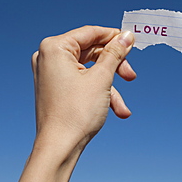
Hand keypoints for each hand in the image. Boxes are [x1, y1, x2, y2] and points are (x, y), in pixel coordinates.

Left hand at [31, 26, 135, 156]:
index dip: (114, 37)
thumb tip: (127, 36)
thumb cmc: (75, 113)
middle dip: (114, 66)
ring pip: (89, 69)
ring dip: (109, 85)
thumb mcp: (101, 78)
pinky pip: (82, 81)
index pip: (90, 33)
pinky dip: (99, 92)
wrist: (59, 148)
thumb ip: (115, 53)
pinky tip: (116, 110)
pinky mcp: (56, 87)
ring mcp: (51, 73)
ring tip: (122, 105)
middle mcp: (49, 57)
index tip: (132, 41)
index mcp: (55, 47)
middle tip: (131, 75)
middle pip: (91, 51)